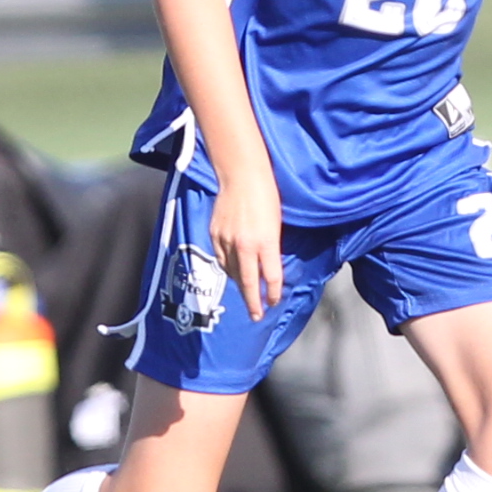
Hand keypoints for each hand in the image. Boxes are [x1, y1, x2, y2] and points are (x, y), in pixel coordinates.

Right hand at [209, 165, 285, 318]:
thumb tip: (269, 266)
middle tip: (256, 315)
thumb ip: (272, 247)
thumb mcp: (276, 224)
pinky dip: (228, 268)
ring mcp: (227, 241)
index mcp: (265, 242)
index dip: (273, 293)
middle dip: (253, 302)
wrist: (241, 176)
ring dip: (240, 285)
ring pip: (233, 272)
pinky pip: (221, 259)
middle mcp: (245, 245)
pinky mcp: (215, 235)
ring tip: (246, 293)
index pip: (271, 277)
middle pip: (248, 283)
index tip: (274, 302)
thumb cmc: (266, 195)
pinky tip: (233, 272)